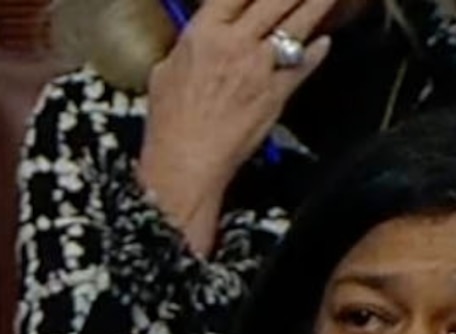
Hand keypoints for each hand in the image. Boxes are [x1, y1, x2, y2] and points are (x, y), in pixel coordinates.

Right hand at [138, 0, 337, 246]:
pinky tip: (324, 42)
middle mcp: (235, 43)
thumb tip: (200, 35)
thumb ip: (189, 47)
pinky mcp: (279, 89)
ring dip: (319, 3)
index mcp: (202, 35)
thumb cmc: (168, 123)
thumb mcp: (164, 74)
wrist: (185, 163)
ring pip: (300, 21)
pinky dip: (318, 50)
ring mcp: (261, 65)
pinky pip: (306, 60)